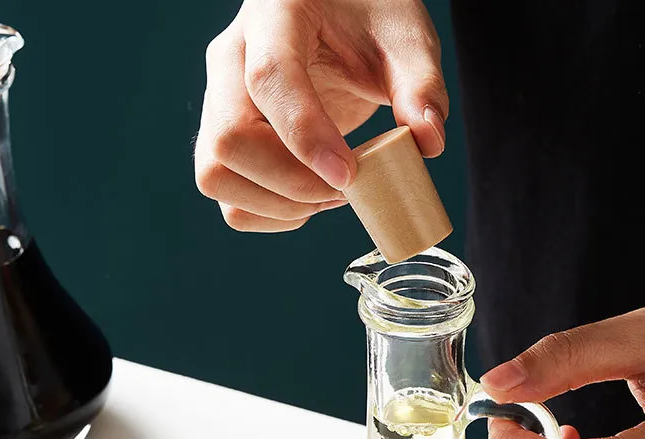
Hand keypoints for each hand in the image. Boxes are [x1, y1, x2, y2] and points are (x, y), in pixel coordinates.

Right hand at [195, 0, 446, 231]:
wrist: (335, 11)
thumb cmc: (368, 16)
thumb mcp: (405, 36)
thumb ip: (421, 85)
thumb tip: (428, 142)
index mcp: (275, 14)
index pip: (270, 79)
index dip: (305, 135)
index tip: (348, 176)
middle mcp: (232, 58)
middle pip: (228, 139)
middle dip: (290, 183)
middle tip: (345, 188)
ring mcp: (220, 101)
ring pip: (216, 175)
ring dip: (274, 204)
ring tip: (328, 197)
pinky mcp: (224, 137)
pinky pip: (225, 193)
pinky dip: (265, 213)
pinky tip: (307, 202)